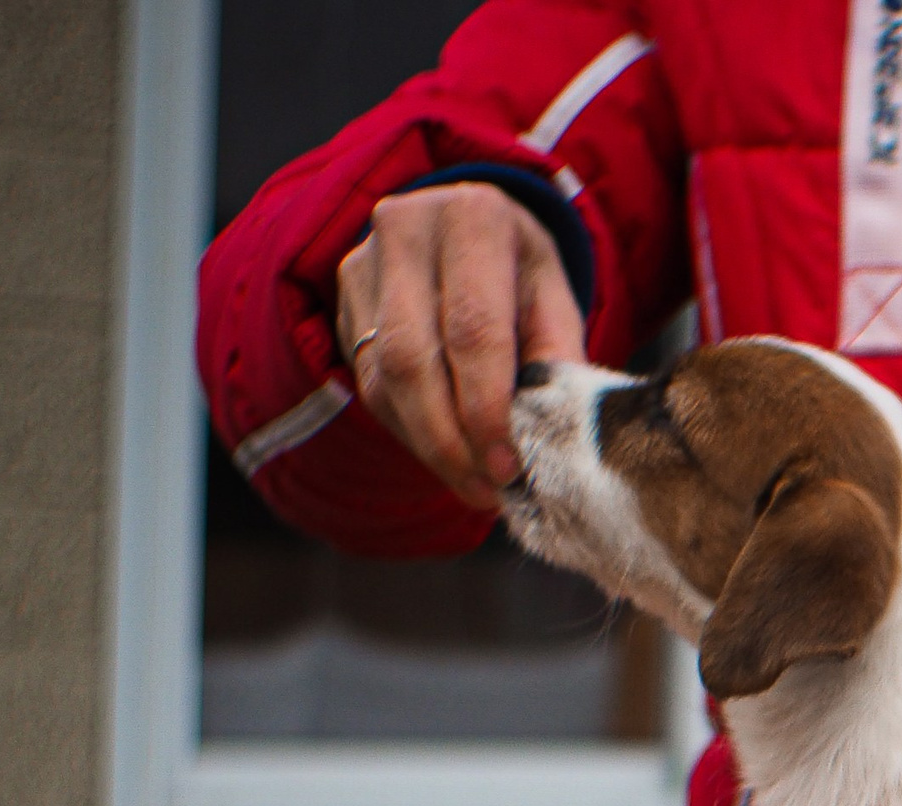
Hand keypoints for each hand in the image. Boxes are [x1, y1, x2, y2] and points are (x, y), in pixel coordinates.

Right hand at [335, 182, 585, 511]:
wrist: (467, 232)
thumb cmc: (522, 275)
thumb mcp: (556, 303)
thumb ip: (556, 362)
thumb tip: (549, 435)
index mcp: (474, 219)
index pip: (473, 331)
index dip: (487, 409)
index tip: (507, 469)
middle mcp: (406, 229)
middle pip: (414, 359)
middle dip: (451, 440)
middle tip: (487, 490)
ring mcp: (363, 262)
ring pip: (384, 377)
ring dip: (428, 444)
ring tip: (473, 485)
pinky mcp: (345, 298)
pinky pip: (369, 382)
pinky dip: (410, 429)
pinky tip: (445, 454)